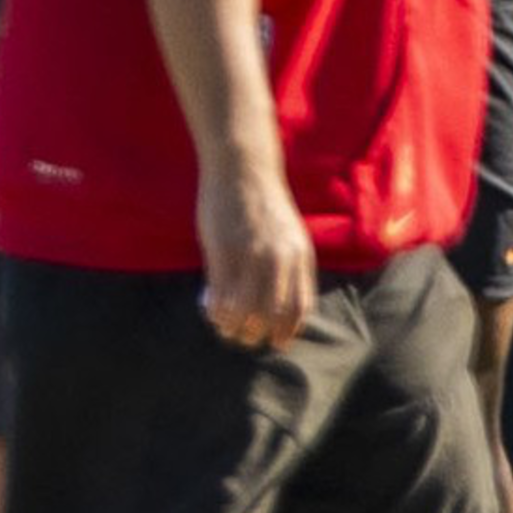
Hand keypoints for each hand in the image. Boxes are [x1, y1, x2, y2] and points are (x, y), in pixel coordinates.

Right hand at [199, 165, 315, 351]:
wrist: (244, 171)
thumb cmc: (264, 205)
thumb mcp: (288, 235)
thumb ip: (286, 264)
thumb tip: (278, 299)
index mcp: (300, 255)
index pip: (299, 304)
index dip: (288, 328)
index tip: (277, 342)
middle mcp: (279, 259)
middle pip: (272, 312)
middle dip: (259, 334)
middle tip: (246, 340)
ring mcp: (251, 255)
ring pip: (245, 306)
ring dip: (234, 325)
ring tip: (226, 331)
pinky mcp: (224, 250)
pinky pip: (221, 290)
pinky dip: (217, 309)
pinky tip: (212, 313)